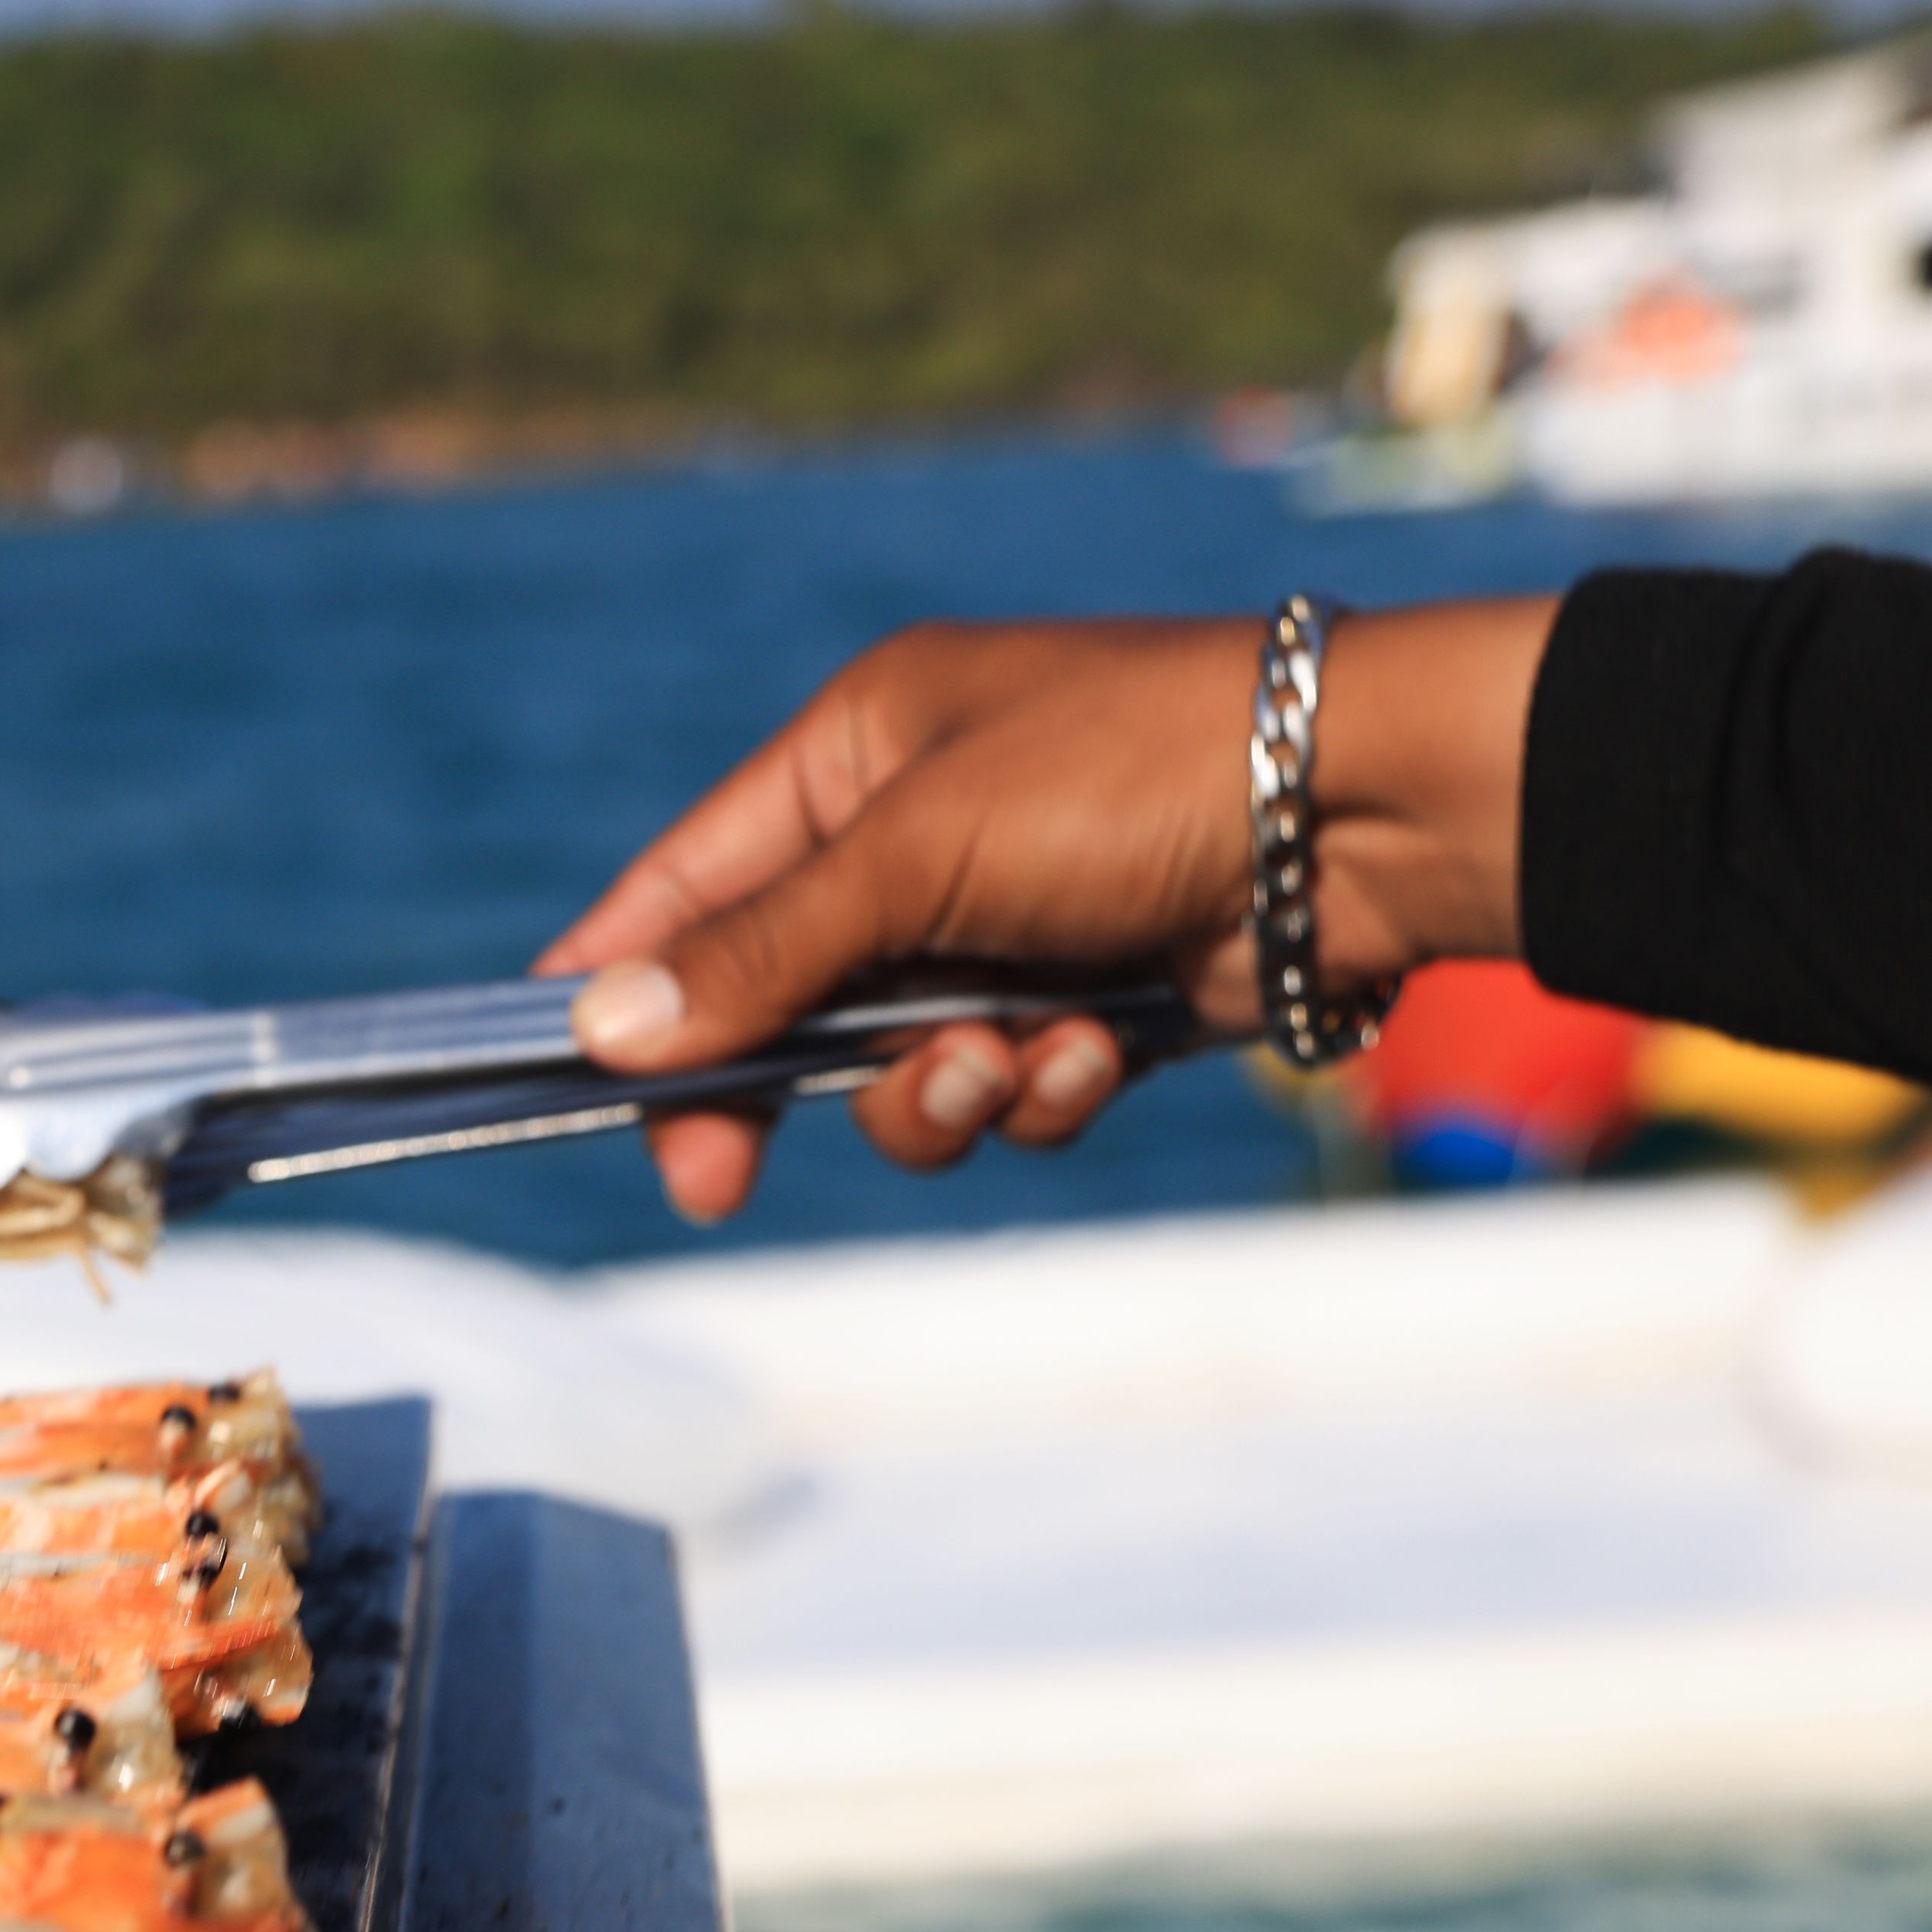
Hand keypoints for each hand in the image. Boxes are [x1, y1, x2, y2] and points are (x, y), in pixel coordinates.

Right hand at [535, 598, 1555, 1221]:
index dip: (621, 979)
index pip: (690, 883)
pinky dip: (1039, 1090)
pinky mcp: (1083, 1005)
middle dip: (769, 1085)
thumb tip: (604, 1029)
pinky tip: (1101, 1046)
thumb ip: (763, 950)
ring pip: (888, 1075)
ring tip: (1004, 1062)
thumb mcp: (922, 851)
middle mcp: (917, 841)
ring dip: (932, 1095)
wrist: (1372, 813)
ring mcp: (1002, 932)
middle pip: (774, 1004)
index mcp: (858, 752)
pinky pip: (1002, 1094)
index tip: (559, 1072)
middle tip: (717, 1179)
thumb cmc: (1139, 772)